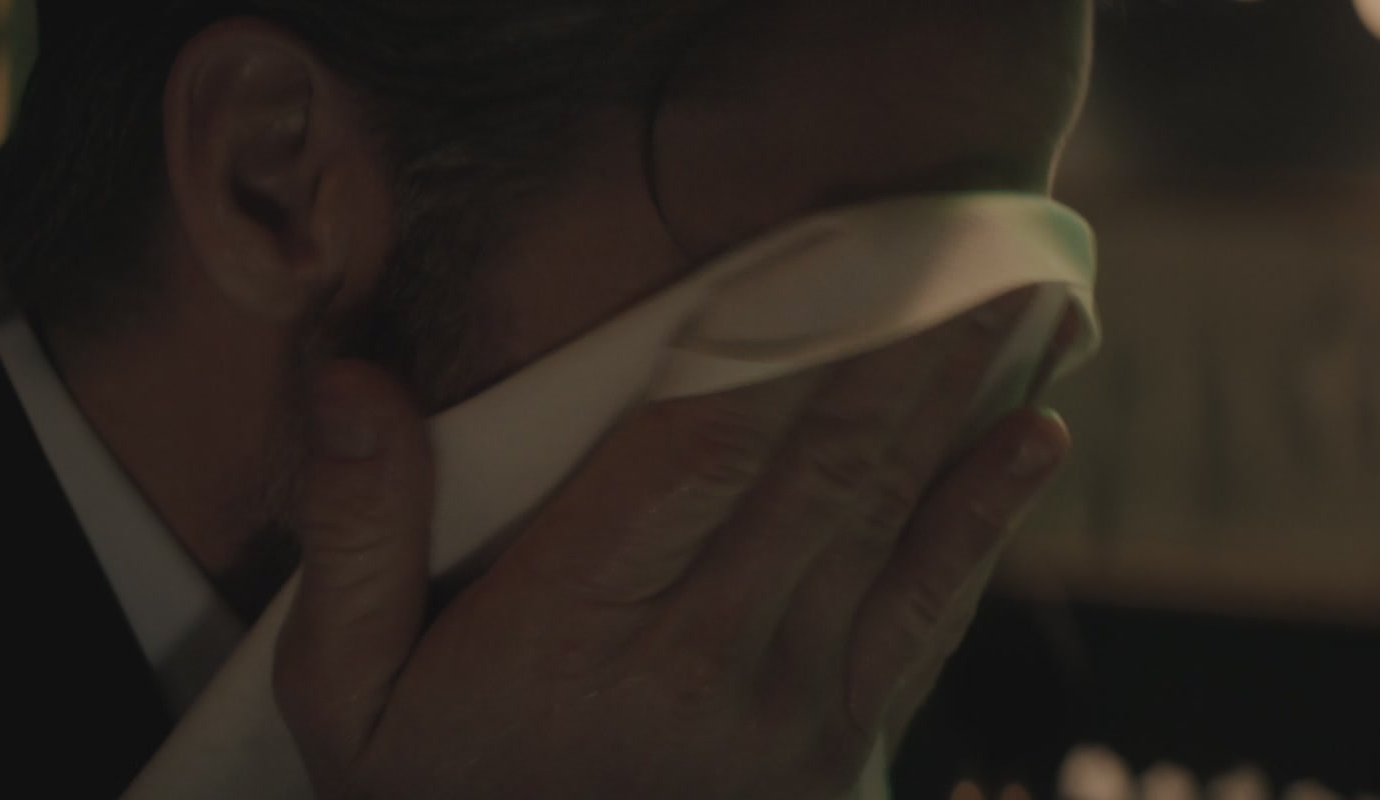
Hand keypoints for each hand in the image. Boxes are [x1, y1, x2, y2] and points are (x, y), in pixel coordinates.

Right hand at [274, 289, 1073, 798]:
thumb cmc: (435, 799)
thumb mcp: (346, 691)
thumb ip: (354, 536)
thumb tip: (355, 382)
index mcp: (578, 620)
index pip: (699, 442)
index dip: (777, 334)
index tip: (835, 241)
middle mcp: (703, 657)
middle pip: (817, 463)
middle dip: (893, 341)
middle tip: (960, 239)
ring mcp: (789, 709)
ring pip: (887, 520)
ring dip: (954, 403)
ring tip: (1016, 303)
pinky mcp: (841, 747)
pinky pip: (927, 616)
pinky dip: (984, 521)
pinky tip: (1033, 440)